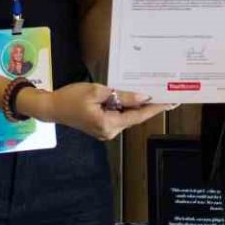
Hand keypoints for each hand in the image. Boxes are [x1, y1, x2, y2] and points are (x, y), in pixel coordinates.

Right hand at [26, 82, 171, 140]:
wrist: (52, 108)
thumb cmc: (71, 97)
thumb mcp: (97, 91)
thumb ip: (122, 95)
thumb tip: (143, 97)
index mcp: (108, 124)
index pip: (138, 116)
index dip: (155, 108)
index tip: (171, 103)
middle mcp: (110, 132)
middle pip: (134, 117)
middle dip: (149, 106)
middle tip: (166, 95)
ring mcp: (106, 132)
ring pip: (127, 117)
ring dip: (137, 106)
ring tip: (153, 94)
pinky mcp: (102, 128)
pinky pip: (119, 117)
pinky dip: (126, 108)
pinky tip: (133, 98)